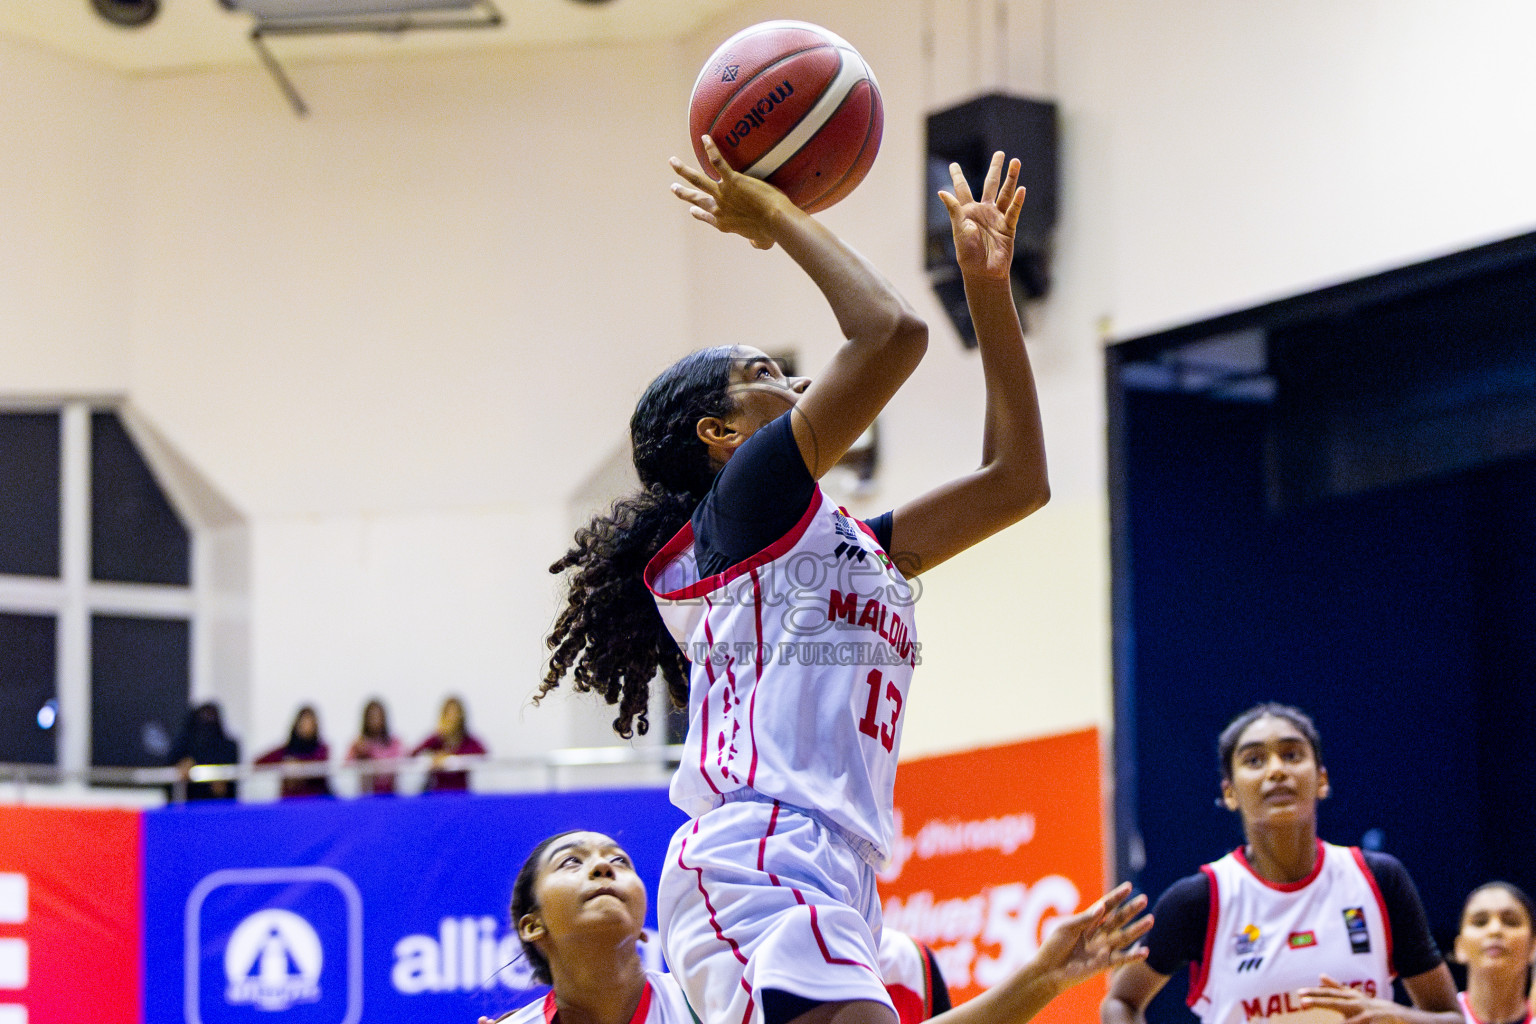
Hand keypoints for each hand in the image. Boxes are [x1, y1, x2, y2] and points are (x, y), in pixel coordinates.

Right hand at [669, 136, 793, 249]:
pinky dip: (710, 149)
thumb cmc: (771, 233)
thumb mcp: (762, 242)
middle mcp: (719, 208)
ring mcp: (723, 193)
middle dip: (683, 193)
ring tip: (672, 162)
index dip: (698, 213)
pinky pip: (718, 162)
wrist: (773, 221)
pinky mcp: (732, 180)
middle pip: (696, 199)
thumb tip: (758, 244)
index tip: (692, 209)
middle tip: (673, 187)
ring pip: (698, 180)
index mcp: (724, 223)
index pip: (706, 217)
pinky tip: (705, 138)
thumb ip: (757, 243)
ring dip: (683, 171)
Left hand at [938, 151, 1024, 281]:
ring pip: (1005, 194)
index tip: (954, 164)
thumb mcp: (958, 230)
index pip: (962, 190)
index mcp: (968, 212)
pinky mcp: (1008, 228)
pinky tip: (1022, 189)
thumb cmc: (967, 254)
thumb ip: (954, 210)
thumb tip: (942, 192)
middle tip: (1000, 153)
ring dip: (1011, 178)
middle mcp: (984, 211)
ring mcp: (997, 218)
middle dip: (996, 169)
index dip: (958, 177)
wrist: (983, 272)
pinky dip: (1017, 202)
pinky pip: (1013, 212)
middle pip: (991, 185)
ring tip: (1016, 162)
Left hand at [1033, 882, 1152, 994]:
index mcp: (1087, 922)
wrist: (1049, 971)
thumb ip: (1085, 918)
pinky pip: (1121, 959)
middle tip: (1144, 899)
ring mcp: (1102, 948)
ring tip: (1151, 920)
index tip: (1128, 886)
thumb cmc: (1054, 946)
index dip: (1116, 896)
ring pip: (1123, 937)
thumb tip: (1103, 905)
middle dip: (1131, 909)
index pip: (1105, 906)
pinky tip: (1146, 951)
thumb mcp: (1067, 928)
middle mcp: (1097, 934)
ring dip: (1137, 929)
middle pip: (1118, 919)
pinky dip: (1134, 956)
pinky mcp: (1103, 964)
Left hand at [1297, 975, 1408, 1023]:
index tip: (1299, 994)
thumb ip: (1337, 987)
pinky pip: (1360, 1022)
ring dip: (1340, 1017)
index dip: (1314, 994)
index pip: (1329, 995)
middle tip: (1303, 1002)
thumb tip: (1320, 976)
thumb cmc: (1371, 1007)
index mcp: (1351, 997)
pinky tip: (1345, 1022)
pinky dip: (1351, 1022)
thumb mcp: (1354, 996)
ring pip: (1350, 1019)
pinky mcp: (1376, 1021)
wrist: (1400, 1016)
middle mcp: (1358, 1003)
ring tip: (1316, 1009)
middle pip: (1335, 1002)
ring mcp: (1368, 1014)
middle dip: (1318, 1002)